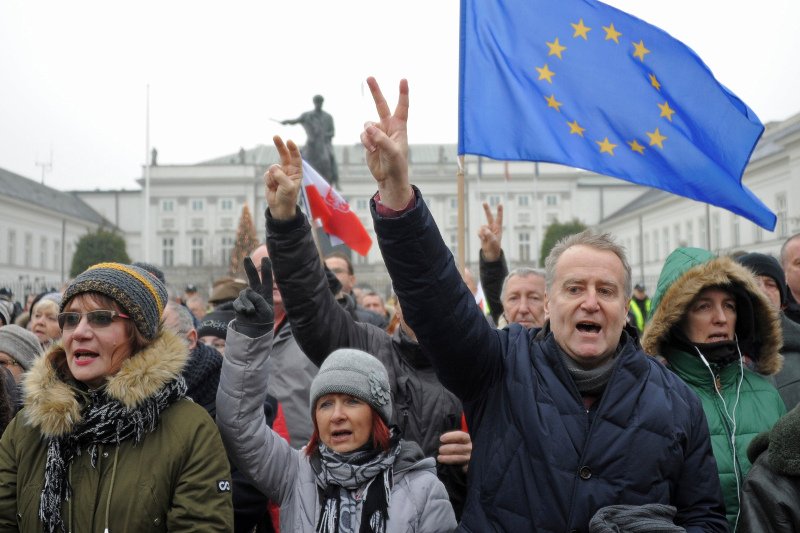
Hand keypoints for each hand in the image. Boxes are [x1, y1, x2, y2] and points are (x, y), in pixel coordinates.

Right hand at [233, 256, 274, 337]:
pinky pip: (238, 302)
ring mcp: (246, 297)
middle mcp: (256, 292)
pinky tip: (245, 313)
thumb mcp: (266, 310)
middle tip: (246, 258)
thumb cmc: (263, 320)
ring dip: (248, 303)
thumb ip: (259, 300)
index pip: (267, 280)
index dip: (266, 269)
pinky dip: (242, 307)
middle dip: (249, 267)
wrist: (254, 330)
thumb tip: (247, 291)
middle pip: (253, 278)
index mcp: (266, 293)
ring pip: (245, 294)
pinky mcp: (239, 303)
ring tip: (251, 312)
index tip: (265, 258)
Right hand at [265, 135, 302, 219]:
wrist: (279, 208)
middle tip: (275, 136)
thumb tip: (272, 168)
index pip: (296, 157)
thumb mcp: (288, 188)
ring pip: (272, 168)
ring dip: (273, 177)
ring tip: (277, 187)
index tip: (289, 141)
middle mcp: (288, 170)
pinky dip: (268, 181)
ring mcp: (279, 173)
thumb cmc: (288, 198)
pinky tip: (272, 188)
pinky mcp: (270, 177)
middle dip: (280, 146)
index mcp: (296, 172)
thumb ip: (281, 177)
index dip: (293, 149)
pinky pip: (267, 174)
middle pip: (283, 155)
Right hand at [360, 77, 411, 209]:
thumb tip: (368, 127)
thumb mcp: (392, 151)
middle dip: (375, 91)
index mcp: (400, 127)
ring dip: (368, 136)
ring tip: (374, 148)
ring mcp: (378, 133)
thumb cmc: (396, 165)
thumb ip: (381, 138)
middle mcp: (388, 126)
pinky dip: (365, 142)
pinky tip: (371, 151)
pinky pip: (363, 135)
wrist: (388, 178)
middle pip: (381, 105)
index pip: (402, 107)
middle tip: (369, 77)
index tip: (403, 80)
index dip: (403, 93)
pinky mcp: (369, 140)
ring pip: (367, 125)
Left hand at [437, 430, 471, 472]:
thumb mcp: (457, 441)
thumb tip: (440, 440)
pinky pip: (460, 467)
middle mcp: (470, 448)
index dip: (450, 437)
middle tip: (440, 450)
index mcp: (467, 439)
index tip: (441, 439)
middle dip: (446, 448)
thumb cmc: (457, 447)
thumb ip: (451, 439)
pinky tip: (446, 466)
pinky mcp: (468, 468)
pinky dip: (452, 466)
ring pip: (458, 458)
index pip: (460, 436)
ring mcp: (470, 458)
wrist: (467, 460)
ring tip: (439, 458)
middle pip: (457, 447)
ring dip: (447, 458)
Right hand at [478, 202, 502, 261]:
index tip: (500, 204)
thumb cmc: (494, 246)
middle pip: (489, 216)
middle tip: (484, 202)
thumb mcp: (493, 241)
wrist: (490, 252)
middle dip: (486, 209)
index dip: (499, 211)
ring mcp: (487, 229)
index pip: (499, 218)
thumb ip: (489, 234)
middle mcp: (492, 227)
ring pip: (482, 227)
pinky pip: (479, 231)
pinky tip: (482, 239)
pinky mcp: (482, 233)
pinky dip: (480, 235)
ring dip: (482, 232)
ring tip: (485, 238)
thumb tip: (484, 229)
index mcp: (498, 228)